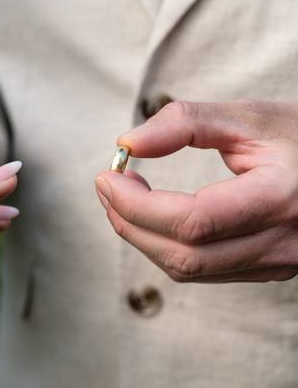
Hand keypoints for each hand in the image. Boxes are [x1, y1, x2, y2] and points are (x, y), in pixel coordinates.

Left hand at [95, 100, 297, 282]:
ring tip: (122, 198)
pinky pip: (206, 271)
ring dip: (143, 238)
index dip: (136, 204)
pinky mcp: (272, 269)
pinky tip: (154, 215)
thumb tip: (127, 143)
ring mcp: (280, 263)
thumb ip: (187, 123)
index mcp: (281, 198)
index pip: (192, 221)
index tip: (107, 175)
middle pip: (185, 256)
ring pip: (191, 271)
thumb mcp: (251, 116)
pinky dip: (168, 247)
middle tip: (107, 186)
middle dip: (130, 222)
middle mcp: (284, 242)